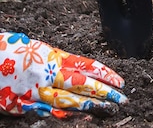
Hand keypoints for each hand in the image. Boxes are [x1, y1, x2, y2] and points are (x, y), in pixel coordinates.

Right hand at [0, 32, 126, 117]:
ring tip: (107, 110)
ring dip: (90, 106)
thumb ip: (61, 60)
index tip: (121, 82)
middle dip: (105, 92)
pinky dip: (64, 115)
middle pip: (82, 84)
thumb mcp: (41, 50)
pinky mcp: (22, 103)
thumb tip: (82, 69)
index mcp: (54, 58)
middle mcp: (48, 73)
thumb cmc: (13, 51)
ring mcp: (35, 90)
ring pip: (68, 100)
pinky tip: (80, 118)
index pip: (87, 67)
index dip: (106, 75)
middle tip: (122, 99)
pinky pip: (46, 110)